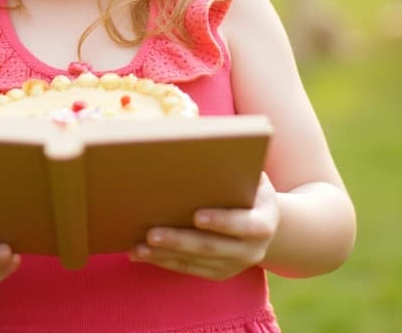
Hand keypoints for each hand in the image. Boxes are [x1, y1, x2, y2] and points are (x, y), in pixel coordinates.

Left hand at [129, 173, 278, 280]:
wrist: (263, 220)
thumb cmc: (247, 186)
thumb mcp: (249, 172)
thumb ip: (230, 159)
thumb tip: (191, 129)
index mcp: (264, 222)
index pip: (246, 225)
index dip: (222, 221)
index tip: (197, 216)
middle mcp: (253, 249)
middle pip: (212, 247)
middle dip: (180, 240)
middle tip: (152, 233)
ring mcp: (235, 264)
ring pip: (195, 262)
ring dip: (164, 254)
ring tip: (137, 246)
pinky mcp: (218, 273)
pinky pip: (188, 269)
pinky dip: (163, 261)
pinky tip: (141, 253)